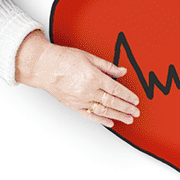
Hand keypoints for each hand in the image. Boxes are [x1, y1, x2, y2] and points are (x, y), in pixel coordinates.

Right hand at [13, 30, 140, 126]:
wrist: (43, 66)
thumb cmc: (63, 59)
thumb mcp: (89, 57)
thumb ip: (107, 66)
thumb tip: (122, 71)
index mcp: (94, 77)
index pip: (116, 89)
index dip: (128, 96)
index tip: (136, 100)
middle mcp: (88, 90)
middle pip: (112, 102)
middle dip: (126, 108)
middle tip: (136, 113)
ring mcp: (80, 100)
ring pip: (103, 111)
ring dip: (118, 116)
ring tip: (128, 119)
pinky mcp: (73, 106)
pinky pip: (90, 115)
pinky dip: (101, 120)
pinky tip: (110, 122)